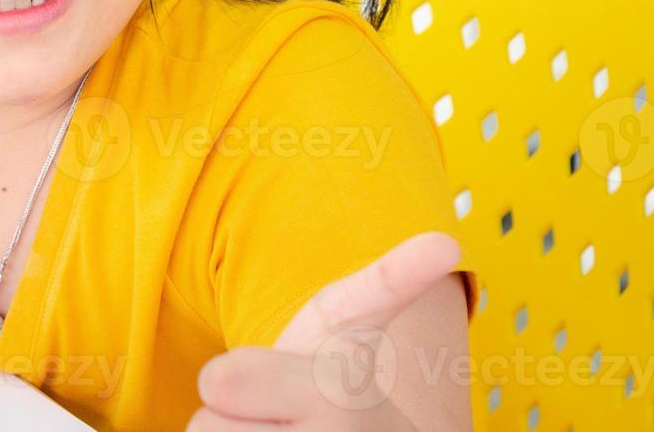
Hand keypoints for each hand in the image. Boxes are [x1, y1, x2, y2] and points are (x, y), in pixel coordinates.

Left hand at [188, 230, 461, 430]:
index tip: (284, 376)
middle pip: (206, 427)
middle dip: (226, 416)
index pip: (219, 380)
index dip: (235, 378)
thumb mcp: (361, 323)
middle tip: (271, 413)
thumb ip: (391, 277)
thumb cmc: (345, 379)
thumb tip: (448, 240)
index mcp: (338, 397)